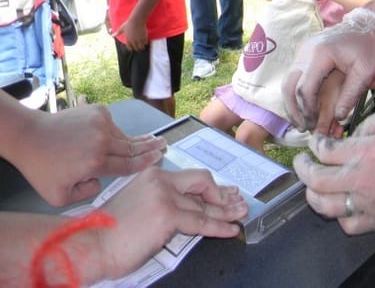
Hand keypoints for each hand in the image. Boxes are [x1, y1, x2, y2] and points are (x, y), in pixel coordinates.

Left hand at [14, 105, 166, 206]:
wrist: (30, 136)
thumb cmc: (42, 168)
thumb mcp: (59, 197)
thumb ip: (86, 196)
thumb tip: (100, 182)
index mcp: (96, 163)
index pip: (128, 165)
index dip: (146, 162)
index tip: (159, 157)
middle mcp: (103, 141)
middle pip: (133, 147)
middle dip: (151, 146)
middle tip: (164, 144)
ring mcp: (101, 123)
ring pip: (123, 136)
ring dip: (133, 140)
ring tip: (149, 140)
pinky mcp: (98, 111)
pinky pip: (113, 124)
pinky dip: (113, 131)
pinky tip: (111, 136)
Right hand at [89, 167, 247, 281]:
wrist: (88, 244)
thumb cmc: (107, 232)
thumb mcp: (138, 206)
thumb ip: (162, 203)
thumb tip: (189, 210)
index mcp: (152, 175)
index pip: (189, 177)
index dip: (210, 187)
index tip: (224, 193)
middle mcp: (160, 180)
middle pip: (202, 183)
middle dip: (222, 194)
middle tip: (239, 201)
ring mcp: (165, 196)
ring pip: (204, 205)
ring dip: (226, 211)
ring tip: (241, 214)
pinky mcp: (167, 215)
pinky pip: (201, 222)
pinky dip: (219, 226)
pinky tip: (231, 229)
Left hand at [112, 18, 147, 50]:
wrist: (136, 20)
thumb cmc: (129, 23)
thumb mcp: (122, 28)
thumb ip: (118, 33)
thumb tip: (112, 36)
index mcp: (128, 39)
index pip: (129, 47)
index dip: (131, 48)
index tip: (132, 47)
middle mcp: (133, 41)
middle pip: (136, 48)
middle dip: (137, 48)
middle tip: (138, 47)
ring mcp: (139, 39)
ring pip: (141, 47)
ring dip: (142, 47)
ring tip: (142, 46)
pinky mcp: (144, 37)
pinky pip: (145, 43)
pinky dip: (145, 42)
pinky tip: (145, 41)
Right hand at [283, 8, 374, 130]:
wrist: (369, 24)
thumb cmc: (370, 47)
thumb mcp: (365, 72)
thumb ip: (351, 95)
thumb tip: (338, 117)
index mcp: (320, 54)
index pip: (305, 89)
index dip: (307, 110)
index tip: (313, 125)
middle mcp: (306, 50)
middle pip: (289, 85)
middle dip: (294, 109)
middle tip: (303, 127)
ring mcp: (303, 49)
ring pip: (288, 80)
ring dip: (292, 102)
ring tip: (302, 120)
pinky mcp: (304, 52)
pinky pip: (294, 74)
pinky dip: (296, 91)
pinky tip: (305, 106)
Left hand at [293, 107, 374, 233]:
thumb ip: (367, 122)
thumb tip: (350, 136)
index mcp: (365, 151)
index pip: (324, 150)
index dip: (315, 145)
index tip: (316, 144)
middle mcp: (361, 179)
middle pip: (315, 180)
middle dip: (302, 169)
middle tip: (302, 162)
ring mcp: (368, 203)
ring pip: (324, 206)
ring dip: (313, 194)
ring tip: (313, 186)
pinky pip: (347, 224)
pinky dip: (338, 216)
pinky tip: (340, 204)